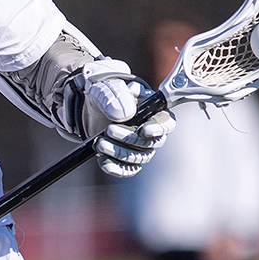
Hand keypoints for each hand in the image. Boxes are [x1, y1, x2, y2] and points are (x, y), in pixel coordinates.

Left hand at [62, 58, 173, 176]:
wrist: (91, 107)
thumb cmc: (106, 94)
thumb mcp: (107, 89)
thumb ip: (117, 97)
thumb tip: (125, 114)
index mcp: (152, 110)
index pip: (167, 123)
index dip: (159, 129)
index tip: (143, 131)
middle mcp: (150, 130)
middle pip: (150, 144)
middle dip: (129, 139)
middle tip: (108, 131)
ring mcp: (139, 146)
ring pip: (138, 158)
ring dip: (119, 153)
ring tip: (99, 143)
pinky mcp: (126, 158)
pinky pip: (127, 169)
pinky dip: (116, 168)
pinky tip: (103, 162)